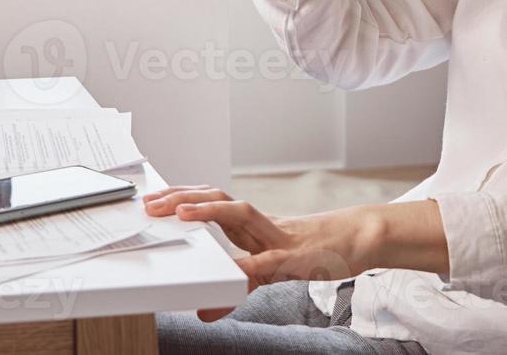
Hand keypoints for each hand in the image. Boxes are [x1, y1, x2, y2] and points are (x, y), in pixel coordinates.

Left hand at [143, 185, 371, 320]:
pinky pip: (268, 260)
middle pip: (215, 198)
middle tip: (150, 203)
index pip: (210, 200)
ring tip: (179, 213)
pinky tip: (233, 272)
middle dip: (180, 198)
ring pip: (239, 213)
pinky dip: (250, 265)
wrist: (356, 240)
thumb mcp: (270, 267)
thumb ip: (239, 281)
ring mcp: (277, 236)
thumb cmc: (311, 250)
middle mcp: (260, 223)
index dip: (180, 196)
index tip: (152, 198)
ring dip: (207, 210)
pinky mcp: (295, 257)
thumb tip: (204, 309)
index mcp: (251, 224)